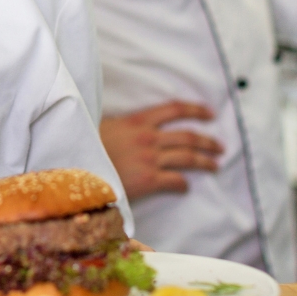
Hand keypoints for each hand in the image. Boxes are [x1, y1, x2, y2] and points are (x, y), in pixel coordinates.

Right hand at [99, 101, 222, 201]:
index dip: (195, 110)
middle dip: (208, 141)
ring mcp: (149, 159)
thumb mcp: (106, 126)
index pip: (174, 109)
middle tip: (220, 147)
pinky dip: (183, 184)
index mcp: (138, 121)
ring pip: (187, 158)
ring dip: (205, 161)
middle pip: (188, 136)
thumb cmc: (87, 146)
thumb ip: (125, 126)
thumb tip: (134, 126)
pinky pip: (174, 181)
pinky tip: (186, 187)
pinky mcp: (147, 180)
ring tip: (214, 165)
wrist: (76, 166)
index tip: (209, 113)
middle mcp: (148, 137)